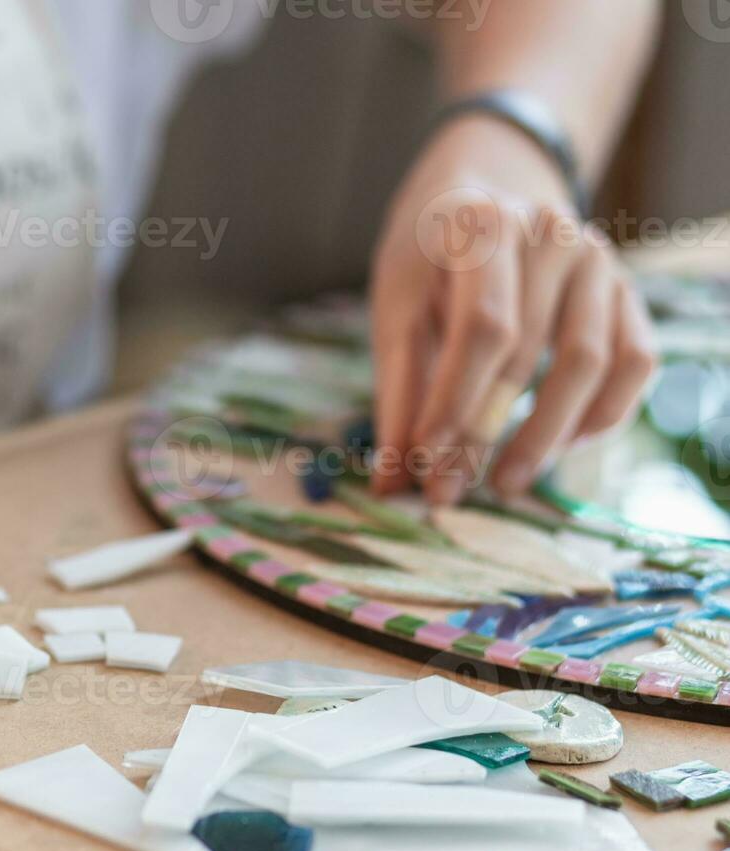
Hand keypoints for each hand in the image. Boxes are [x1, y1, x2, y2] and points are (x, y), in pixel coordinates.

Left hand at [369, 116, 657, 504]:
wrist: (486, 190)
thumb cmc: (430, 258)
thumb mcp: (398, 307)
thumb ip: (397, 391)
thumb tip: (387, 482)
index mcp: (482, 224)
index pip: (480, 327)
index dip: (454, 404)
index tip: (425, 466)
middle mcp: (551, 233)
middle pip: (527, 351)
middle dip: (484, 432)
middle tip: (452, 490)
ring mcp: (598, 259)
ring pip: (588, 362)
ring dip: (546, 436)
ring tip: (505, 484)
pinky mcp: (626, 290)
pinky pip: (633, 362)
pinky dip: (603, 414)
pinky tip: (562, 449)